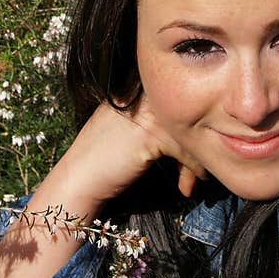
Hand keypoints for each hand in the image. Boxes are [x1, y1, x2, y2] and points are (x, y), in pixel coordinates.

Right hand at [0, 96, 205, 277]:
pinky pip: (185, 146)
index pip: (178, 102)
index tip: (194, 156)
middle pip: (188, 114)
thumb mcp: (137, 138)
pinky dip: (192, 168)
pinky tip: (187, 186)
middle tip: (201, 172)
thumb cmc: (105, 163)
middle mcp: (141, 94)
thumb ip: (163, 129)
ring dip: (198, 159)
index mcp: (136, 91)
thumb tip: (201, 135)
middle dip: (199, 144)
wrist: (77, 182)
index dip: (191, 129)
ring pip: (190, 130)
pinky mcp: (149, 132)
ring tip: (197, 179)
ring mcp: (145, 110)